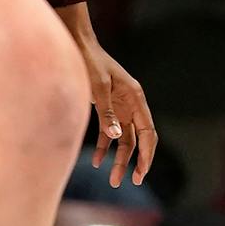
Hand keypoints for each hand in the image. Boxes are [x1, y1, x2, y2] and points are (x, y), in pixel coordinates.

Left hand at [60, 5, 156, 187]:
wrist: (76, 43)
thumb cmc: (88, 62)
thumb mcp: (97, 87)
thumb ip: (107, 112)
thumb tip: (117, 137)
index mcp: (135, 97)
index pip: (148, 132)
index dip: (147, 154)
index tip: (141, 173)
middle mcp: (132, 103)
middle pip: (139, 139)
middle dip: (135, 161)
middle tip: (130, 182)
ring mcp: (120, 106)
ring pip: (124, 138)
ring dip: (120, 158)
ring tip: (113, 179)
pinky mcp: (107, 107)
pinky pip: (111, 132)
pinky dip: (106, 147)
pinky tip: (97, 161)